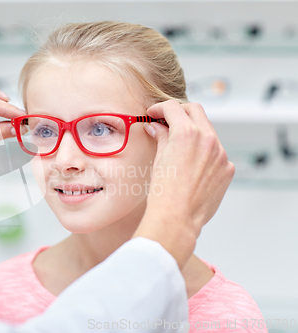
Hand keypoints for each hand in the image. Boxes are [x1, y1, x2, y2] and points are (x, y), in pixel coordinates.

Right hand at [133, 100, 234, 268]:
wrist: (176, 219)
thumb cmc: (163, 194)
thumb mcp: (158, 159)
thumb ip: (160, 137)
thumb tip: (155, 127)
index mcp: (187, 134)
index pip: (174, 108)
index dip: (160, 108)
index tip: (154, 114)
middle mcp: (208, 140)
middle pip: (195, 111)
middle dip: (179, 112)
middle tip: (166, 120)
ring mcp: (221, 154)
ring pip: (208, 131)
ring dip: (193, 131)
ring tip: (178, 143)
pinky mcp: (227, 169)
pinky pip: (216, 152)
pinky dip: (204, 151)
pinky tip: (191, 164)